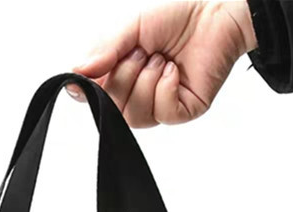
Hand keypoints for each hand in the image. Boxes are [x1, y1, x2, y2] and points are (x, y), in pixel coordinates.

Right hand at [71, 1, 256, 126]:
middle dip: (123, 78)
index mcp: (119, 76)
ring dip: (146, 82)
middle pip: (111, 108)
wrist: (215, 15)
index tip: (86, 78)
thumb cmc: (175, 19)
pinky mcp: (181, 112)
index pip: (92, 96)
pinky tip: (174, 71)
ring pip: (135, 116)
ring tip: (160, 59)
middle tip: (142, 53)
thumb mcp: (131, 28)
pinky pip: (162, 113)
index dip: (88, 90)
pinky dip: (165, 89)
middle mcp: (136, 95)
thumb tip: (77, 71)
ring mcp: (158, 107)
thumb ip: (104, 51)